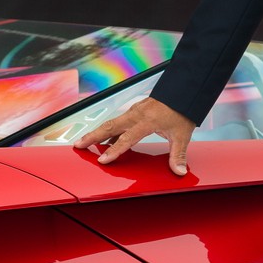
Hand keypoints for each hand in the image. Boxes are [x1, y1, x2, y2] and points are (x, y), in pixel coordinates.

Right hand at [73, 94, 197, 175]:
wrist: (184, 91)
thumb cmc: (182, 111)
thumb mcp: (182, 135)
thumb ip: (178, 154)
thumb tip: (179, 170)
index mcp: (146, 121)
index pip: (127, 139)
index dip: (115, 151)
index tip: (103, 160)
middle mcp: (137, 114)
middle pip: (110, 126)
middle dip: (93, 136)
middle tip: (79, 145)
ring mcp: (134, 111)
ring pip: (111, 122)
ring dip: (97, 132)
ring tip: (84, 142)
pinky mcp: (135, 110)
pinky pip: (118, 121)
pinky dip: (108, 129)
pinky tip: (105, 139)